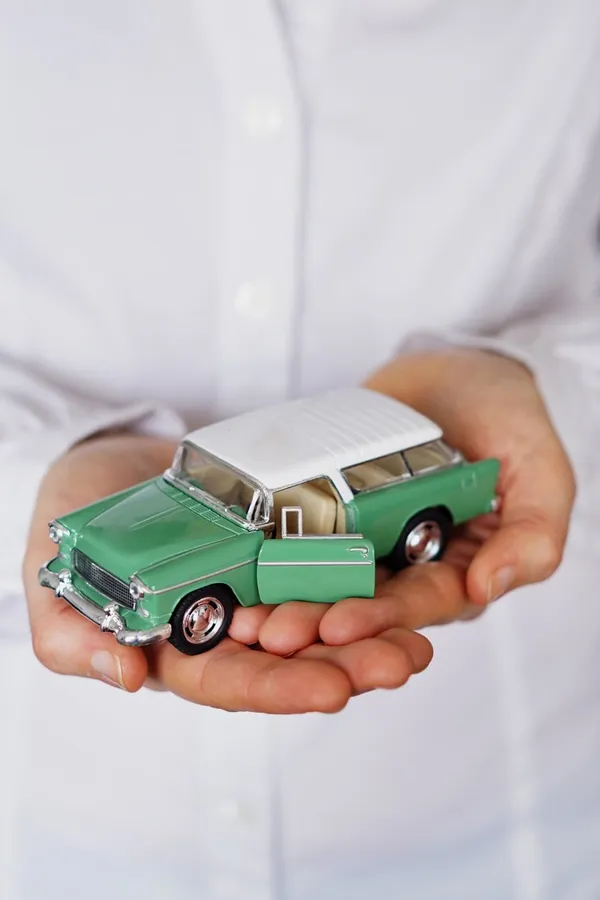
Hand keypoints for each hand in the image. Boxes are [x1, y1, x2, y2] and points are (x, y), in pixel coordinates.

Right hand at [22, 433, 431, 710]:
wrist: (105, 462)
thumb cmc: (72, 522)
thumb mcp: (54, 582)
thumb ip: (73, 637)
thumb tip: (125, 679)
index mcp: (178, 647)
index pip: (231, 680)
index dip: (280, 688)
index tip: (332, 690)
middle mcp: (227, 622)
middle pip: (292, 656)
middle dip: (348, 663)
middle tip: (405, 662)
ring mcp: (256, 581)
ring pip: (318, 615)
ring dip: (371, 629)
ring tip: (421, 636)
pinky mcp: (278, 542)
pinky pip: (324, 561)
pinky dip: (362, 575)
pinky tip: (405, 581)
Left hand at [239, 348, 575, 654]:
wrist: (457, 370)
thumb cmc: (508, 419)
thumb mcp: (540, 472)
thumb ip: (532, 534)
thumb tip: (490, 586)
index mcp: (460, 568)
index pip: (421, 604)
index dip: (380, 620)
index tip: (337, 628)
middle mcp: (410, 564)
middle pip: (365, 603)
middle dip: (320, 622)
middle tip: (274, 633)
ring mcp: (369, 537)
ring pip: (327, 580)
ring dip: (289, 602)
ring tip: (246, 618)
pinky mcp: (334, 509)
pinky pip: (303, 536)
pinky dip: (273, 557)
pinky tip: (240, 570)